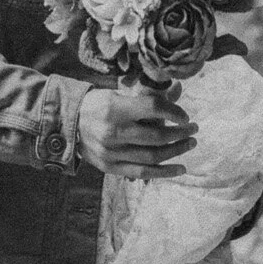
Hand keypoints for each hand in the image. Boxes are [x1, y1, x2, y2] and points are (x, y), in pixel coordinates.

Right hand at [76, 86, 196, 179]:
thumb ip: (147, 95)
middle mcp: (114, 131)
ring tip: (190, 144)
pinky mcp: (110, 167)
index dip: (175, 112)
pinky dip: (164, 172)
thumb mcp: (118, 93)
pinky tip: (180, 168)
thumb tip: (178, 90)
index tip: (185, 116)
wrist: (68, 124)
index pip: (153, 108)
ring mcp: (112, 152)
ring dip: (177, 151)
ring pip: (153, 156)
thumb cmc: (97, 105)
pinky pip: (142, 173)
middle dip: (181, 133)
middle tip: (194, 129)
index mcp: (115, 108)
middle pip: (157, 136)